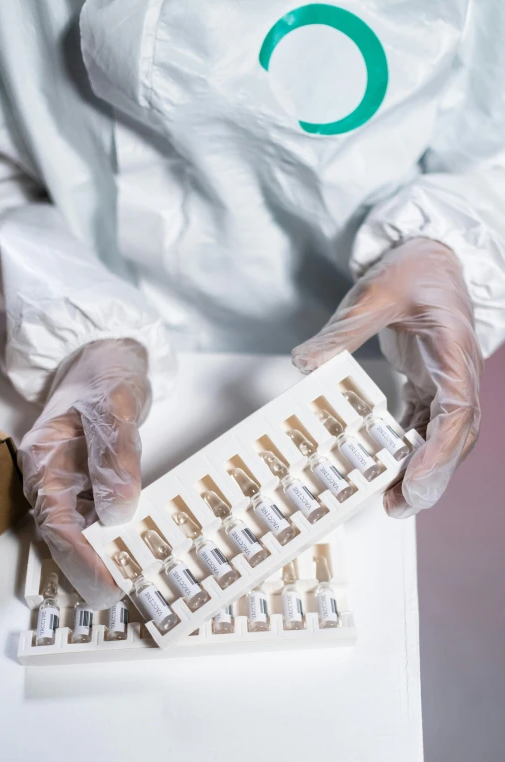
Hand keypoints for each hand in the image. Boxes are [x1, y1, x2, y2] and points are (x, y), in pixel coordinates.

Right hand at [18, 339, 150, 607]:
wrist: (110, 355)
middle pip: (64, 532)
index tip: (104, 580)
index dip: (78, 556)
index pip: (55, 521)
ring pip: (81, 527)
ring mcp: (72, 478)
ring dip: (103, 553)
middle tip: (118, 592)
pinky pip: (100, 511)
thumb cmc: (105, 374)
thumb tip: (118, 510)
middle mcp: (53, 475)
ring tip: (133, 576)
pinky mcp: (92, 478)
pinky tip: (139, 543)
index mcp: (44, 459)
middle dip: (88, 566)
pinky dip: (118, 530)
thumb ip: (114, 457)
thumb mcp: (113, 409)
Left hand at [292, 238, 482, 516]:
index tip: (413, 479)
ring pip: (445, 436)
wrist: (429, 255)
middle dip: (432, 475)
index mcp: (453, 352)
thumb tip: (303, 363)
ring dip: (423, 470)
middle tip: (398, 505)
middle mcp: (458, 373)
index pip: (457, 412)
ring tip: (392, 500)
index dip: (438, 451)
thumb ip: (342, 330)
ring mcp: (448, 380)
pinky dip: (413, 449)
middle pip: (456, 436)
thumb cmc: (410, 270)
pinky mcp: (433, 383)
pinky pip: (428, 424)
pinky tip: (390, 469)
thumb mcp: (373, 293)